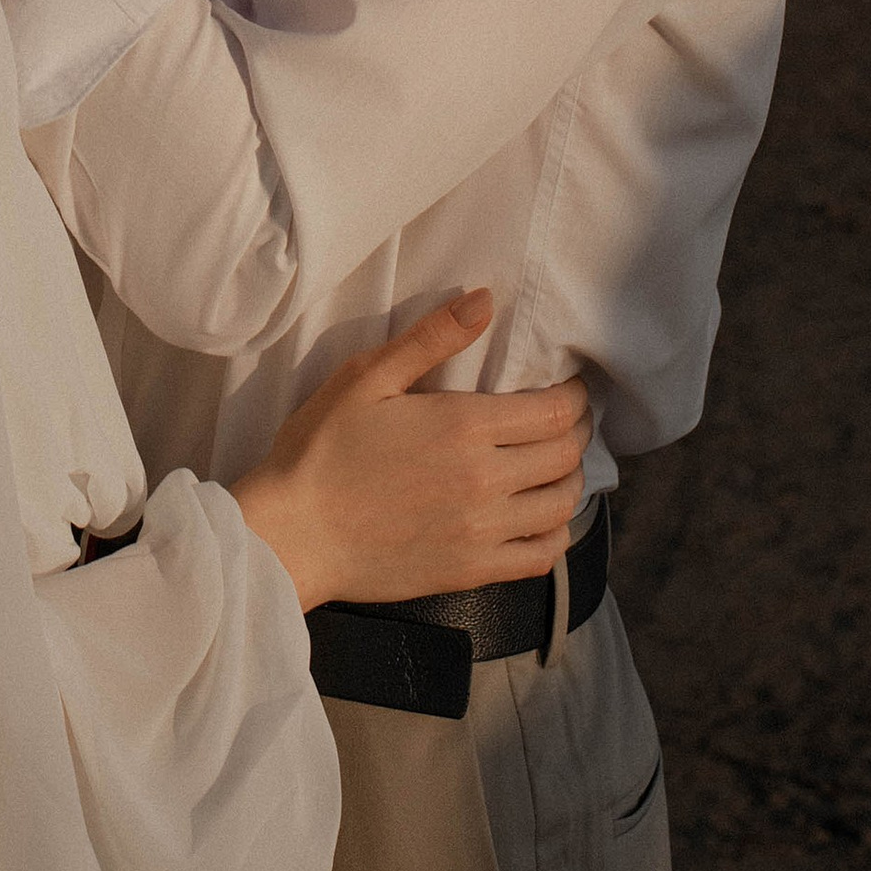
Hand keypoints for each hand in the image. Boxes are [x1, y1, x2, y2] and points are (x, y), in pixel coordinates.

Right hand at [231, 290, 590, 615]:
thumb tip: (485, 300)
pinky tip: (543, 517)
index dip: (574, 396)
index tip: (570, 387)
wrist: (292, 534)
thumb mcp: (367, 377)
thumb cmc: (321, 450)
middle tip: (568, 419)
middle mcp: (485, 480)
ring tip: (558, 463)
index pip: (554, 411)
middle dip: (577, 431)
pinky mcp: (472, 570)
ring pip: (562, 505)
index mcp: (463, 427)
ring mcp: (482, 531)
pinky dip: (556, 533)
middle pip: (566, 455)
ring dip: (572, 480)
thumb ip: (431, 338)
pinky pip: (541, 556)